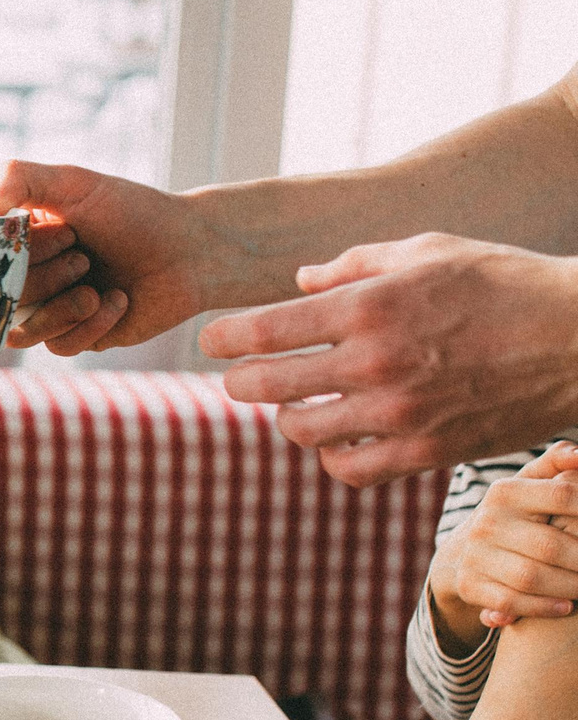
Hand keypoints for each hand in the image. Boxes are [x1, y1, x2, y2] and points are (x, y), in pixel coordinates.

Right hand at [0, 161, 232, 353]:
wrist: (194, 251)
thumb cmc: (135, 211)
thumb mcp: (73, 181)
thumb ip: (15, 178)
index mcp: (19, 239)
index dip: (1, 252)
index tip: (39, 233)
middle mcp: (29, 276)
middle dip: (42, 275)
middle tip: (80, 252)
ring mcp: (52, 310)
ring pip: (22, 330)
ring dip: (61, 306)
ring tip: (95, 284)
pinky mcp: (80, 338)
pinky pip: (59, 348)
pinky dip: (89, 325)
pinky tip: (118, 300)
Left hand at [203, 234, 577, 486]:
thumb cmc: (506, 282)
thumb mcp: (429, 249)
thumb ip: (354, 264)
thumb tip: (300, 282)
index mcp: (367, 307)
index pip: (261, 331)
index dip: (223, 339)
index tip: (213, 341)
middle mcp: (374, 363)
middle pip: (264, 386)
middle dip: (239, 381)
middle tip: (239, 378)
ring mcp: (400, 414)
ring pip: (301, 432)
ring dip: (287, 418)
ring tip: (296, 405)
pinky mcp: (428, 452)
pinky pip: (350, 470)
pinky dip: (334, 456)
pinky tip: (340, 437)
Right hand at [429, 445, 577, 640]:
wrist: (465, 552)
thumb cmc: (515, 514)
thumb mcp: (530, 485)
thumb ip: (557, 465)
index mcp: (505, 491)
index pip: (563, 495)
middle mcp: (486, 521)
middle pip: (551, 545)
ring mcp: (474, 555)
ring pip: (532, 577)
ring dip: (570, 587)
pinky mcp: (469, 584)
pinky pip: (511, 600)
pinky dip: (543, 607)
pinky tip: (567, 607)